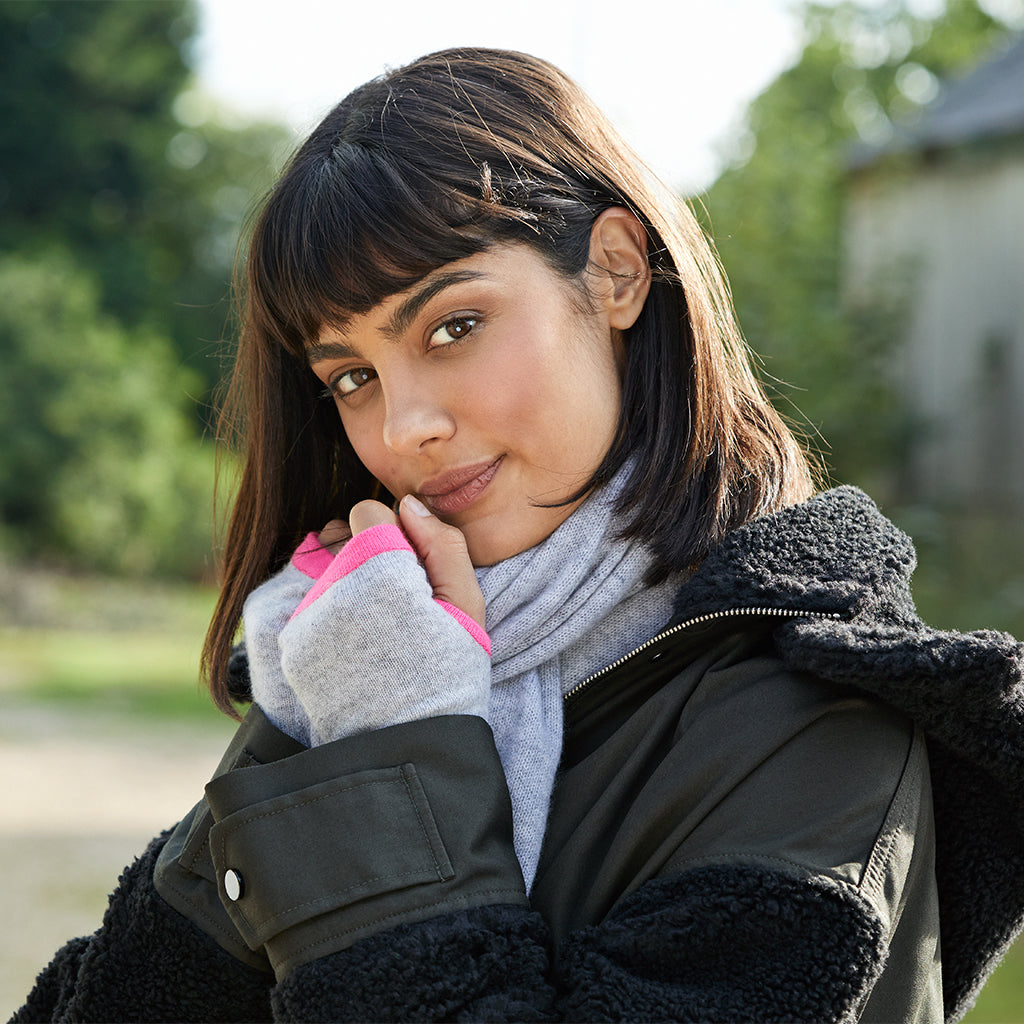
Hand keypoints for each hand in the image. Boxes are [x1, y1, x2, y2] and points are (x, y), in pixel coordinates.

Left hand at [279, 496, 491, 743]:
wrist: (405, 748)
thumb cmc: (448, 676)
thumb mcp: (468, 606)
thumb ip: (444, 544)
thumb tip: (408, 504)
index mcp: (381, 569)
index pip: (368, 512)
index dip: (393, 536)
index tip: (409, 569)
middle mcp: (335, 585)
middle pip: (344, 542)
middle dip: (370, 562)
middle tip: (399, 610)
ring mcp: (307, 616)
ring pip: (325, 574)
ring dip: (349, 589)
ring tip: (378, 634)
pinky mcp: (291, 644)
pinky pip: (310, 609)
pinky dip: (331, 620)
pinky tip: (358, 653)